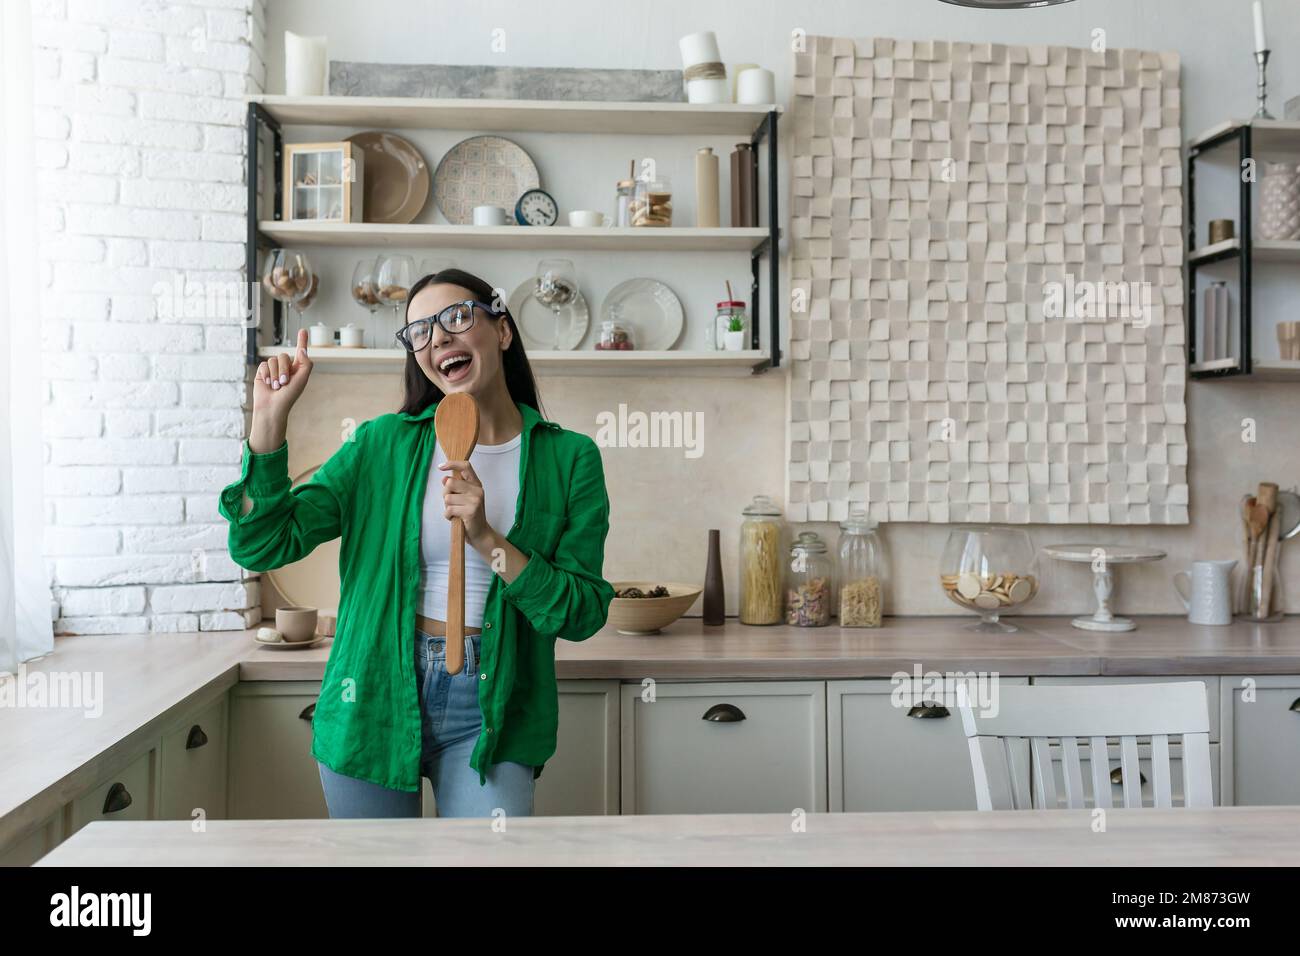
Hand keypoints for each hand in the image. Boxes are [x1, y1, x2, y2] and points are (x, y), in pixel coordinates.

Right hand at [249, 328, 311, 450]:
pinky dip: (266, 375)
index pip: (299, 352)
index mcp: (298, 369)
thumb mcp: (302, 380)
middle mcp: (286, 367)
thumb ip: (305, 364)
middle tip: (284, 383)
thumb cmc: (289, 396)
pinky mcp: (262, 372)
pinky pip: (263, 365)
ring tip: (276, 386)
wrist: (272, 407)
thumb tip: (302, 350)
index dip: (301, 341)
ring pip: (272, 360)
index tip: (303, 330)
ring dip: (274, 374)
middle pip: (283, 356)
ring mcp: (273, 369)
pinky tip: (267, 384)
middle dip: (283, 369)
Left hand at [438, 459, 491, 547]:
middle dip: (446, 494)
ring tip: (456, 512)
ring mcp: (475, 500)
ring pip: (448, 497)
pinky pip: (449, 509)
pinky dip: (448, 516)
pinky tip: (455, 518)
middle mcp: (477, 490)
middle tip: (452, 503)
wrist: (480, 533)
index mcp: (476, 484)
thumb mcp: (463, 498)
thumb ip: (455, 487)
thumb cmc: (469, 515)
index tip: (440, 467)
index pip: (465, 467)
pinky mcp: (470, 511)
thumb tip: (444, 478)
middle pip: (450, 482)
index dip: (452, 464)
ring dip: (447, 507)